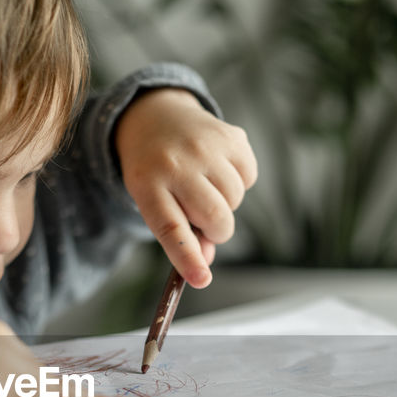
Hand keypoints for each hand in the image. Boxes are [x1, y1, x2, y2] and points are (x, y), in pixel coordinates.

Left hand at [115, 88, 257, 287]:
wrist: (155, 117)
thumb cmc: (155, 173)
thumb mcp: (153, 202)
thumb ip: (178, 236)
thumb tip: (204, 264)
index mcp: (147, 184)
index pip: (170, 227)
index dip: (187, 257)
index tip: (201, 280)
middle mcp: (175, 163)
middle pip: (214, 218)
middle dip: (216, 231)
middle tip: (205, 221)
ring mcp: (205, 146)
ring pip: (234, 200)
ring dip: (225, 204)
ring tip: (206, 186)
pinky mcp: (230, 136)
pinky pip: (249, 178)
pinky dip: (238, 181)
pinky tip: (218, 168)